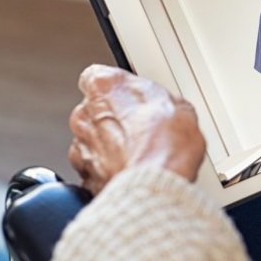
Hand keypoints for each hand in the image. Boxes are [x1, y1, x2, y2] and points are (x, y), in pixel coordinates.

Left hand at [67, 65, 204, 194]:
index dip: (118, 90)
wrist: (155, 183)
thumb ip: (159, 100)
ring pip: (93, 142)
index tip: (133, 97)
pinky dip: (109, 171)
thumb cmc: (165, 145)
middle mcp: (85, 114)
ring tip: (139, 155)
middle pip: (95, 111)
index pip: (97, 76)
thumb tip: (167, 108)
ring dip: (111, 147)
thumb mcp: (180, 106)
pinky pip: (95, 169)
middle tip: (143, 129)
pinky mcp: (85, 176)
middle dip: (115, 120)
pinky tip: (132, 172)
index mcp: (103, 87)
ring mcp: (81, 147)